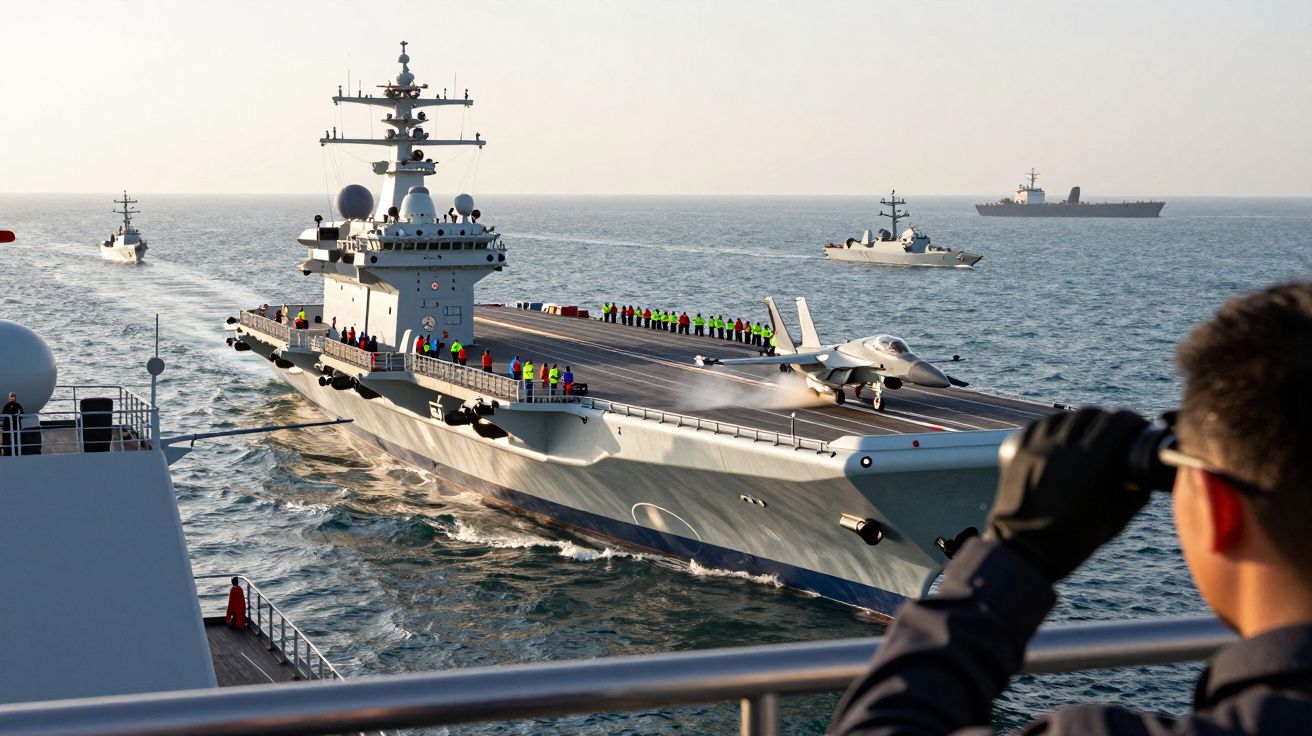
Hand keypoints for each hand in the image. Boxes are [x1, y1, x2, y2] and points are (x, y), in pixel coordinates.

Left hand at [987, 407, 1149, 581]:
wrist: (1025, 550)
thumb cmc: (1074, 540)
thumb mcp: (1117, 518)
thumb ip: (1137, 491)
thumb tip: (1148, 470)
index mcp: (1090, 463)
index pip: (1117, 421)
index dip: (1132, 420)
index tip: (1137, 427)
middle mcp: (1060, 448)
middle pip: (1091, 414)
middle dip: (1108, 420)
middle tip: (1115, 432)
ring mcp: (1034, 447)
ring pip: (1063, 417)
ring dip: (1080, 422)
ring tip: (1087, 435)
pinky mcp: (1015, 451)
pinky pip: (1038, 426)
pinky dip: (1053, 428)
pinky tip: (1061, 439)